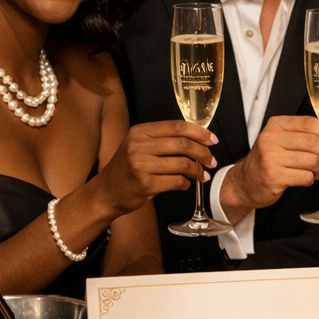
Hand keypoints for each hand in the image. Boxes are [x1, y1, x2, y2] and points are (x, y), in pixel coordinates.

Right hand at [98, 120, 217, 214]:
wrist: (106, 192)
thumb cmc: (126, 169)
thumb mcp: (137, 145)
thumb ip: (162, 139)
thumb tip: (198, 138)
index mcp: (139, 132)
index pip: (177, 127)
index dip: (199, 133)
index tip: (212, 140)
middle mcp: (138, 146)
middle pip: (183, 144)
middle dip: (203, 153)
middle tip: (211, 161)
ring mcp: (140, 165)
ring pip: (183, 164)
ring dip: (197, 171)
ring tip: (202, 175)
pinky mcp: (145, 184)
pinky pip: (176, 181)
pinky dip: (186, 183)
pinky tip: (186, 184)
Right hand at [221, 115, 318, 216]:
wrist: (245, 183)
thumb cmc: (269, 161)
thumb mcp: (286, 141)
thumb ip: (311, 134)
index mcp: (276, 125)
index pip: (309, 123)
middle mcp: (271, 138)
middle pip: (313, 142)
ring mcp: (270, 157)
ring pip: (311, 160)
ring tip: (317, 172)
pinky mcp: (273, 176)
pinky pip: (305, 177)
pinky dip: (311, 179)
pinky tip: (305, 178)